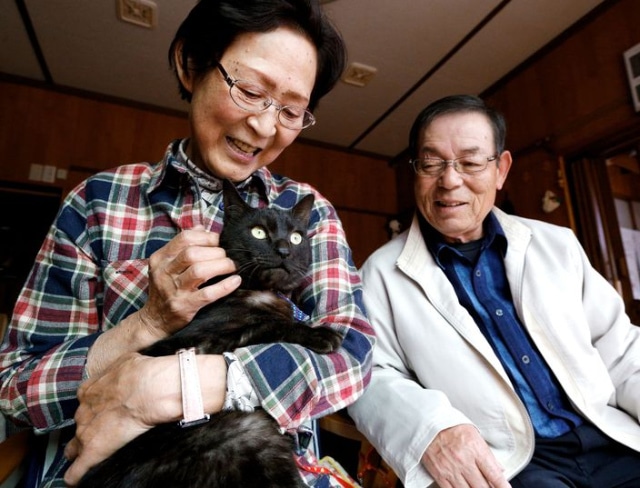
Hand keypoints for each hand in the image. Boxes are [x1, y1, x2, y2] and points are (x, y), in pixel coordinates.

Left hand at [64, 353, 181, 485]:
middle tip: (102, 431)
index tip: (104, 412)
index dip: (94, 409)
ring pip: (72, 449)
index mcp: (89, 391)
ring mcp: (85, 433)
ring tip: (88, 458)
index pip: (84, 403)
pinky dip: (75, 476)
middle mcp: (82, 412)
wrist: (148, 389)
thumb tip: (129, 368)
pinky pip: (76, 472)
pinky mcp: (92, 452)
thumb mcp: (128, 361)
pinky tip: (77, 480)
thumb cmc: (142, 373)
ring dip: (79, 452)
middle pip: (79, 425)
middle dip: (88, 429)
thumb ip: (120, 369)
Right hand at [138, 228, 240, 338]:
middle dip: (215, 252)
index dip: (206, 237)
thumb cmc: (166, 289)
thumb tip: (202, 228)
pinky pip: (208, 294)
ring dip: (221, 266)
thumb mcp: (167, 265)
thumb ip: (183, 245)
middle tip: (227, 257)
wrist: (155, 320)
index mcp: (161, 258)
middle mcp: (164, 272)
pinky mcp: (185, 306)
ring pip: (199, 271)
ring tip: (232, 267)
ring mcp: (174, 290)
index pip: (185, 238)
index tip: (219, 241)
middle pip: (192, 253)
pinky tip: (235, 281)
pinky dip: (224, 286)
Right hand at [422, 424, 510, 487]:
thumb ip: (487, 453)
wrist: (427, 424)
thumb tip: (500, 470)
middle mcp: (464, 461)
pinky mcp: (440, 475)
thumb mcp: (474, 434)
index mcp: (475, 449)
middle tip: (491, 487)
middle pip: (483, 487)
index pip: (494, 474)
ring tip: (478, 487)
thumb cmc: (452, 427)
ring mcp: (451, 470)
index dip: (503, 486)